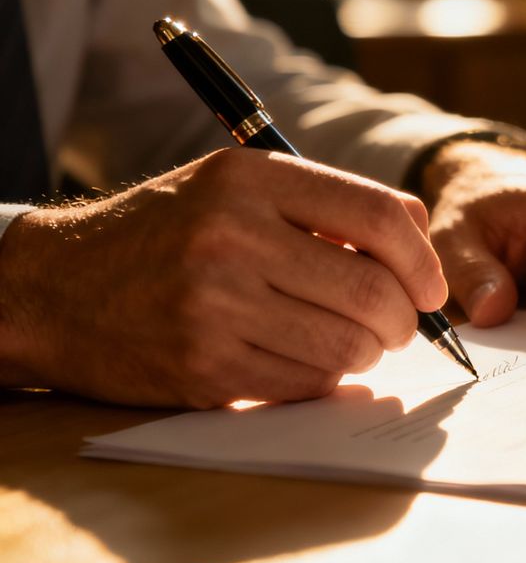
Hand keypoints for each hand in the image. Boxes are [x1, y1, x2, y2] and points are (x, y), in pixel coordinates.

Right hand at [0, 148, 445, 407]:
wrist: (57, 287)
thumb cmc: (167, 232)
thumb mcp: (235, 184)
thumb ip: (326, 200)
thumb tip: (421, 231)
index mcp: (249, 180)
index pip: (379, 216)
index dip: (424, 259)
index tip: (432, 286)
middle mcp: (233, 236)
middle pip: (373, 290)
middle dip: (405, 319)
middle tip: (401, 325)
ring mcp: (215, 306)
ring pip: (348, 345)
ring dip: (369, 352)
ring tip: (354, 341)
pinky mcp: (205, 367)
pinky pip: (307, 382)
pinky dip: (327, 378)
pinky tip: (310, 360)